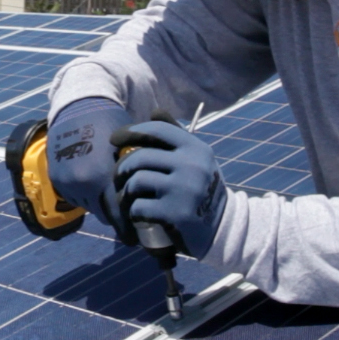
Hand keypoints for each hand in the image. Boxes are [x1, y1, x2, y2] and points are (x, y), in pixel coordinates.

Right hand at [48, 98, 135, 243]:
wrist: (79, 107)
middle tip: (128, 211)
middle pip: (104, 213)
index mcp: (102, 175)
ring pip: (90, 206)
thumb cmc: (111, 123)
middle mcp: (82, 183)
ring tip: (111, 191)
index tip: (136, 238)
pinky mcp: (57, 179)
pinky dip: (86, 193)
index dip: (129, 228)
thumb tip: (150, 201)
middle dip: (116, 213)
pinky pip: (76, 196)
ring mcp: (67, 182)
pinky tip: (95, 180)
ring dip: (100, 202)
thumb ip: (137, 176)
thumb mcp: (130, 147)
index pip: (119, 214)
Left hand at [111, 120, 228, 258]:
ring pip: (136, 182)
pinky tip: (137, 214)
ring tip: (127, 198)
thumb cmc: (204, 189)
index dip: (131, 131)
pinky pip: (138, 206)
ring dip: (125, 192)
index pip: (157, 131)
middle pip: (140, 157)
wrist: (223, 227)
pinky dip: (133, 211)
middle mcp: (192, 166)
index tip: (114, 139)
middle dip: (122, 168)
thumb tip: (155, 112)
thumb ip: (177, 136)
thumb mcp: (197, 159)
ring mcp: (184, 190)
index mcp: (196, 148)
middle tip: (118, 178)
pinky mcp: (175, 214)